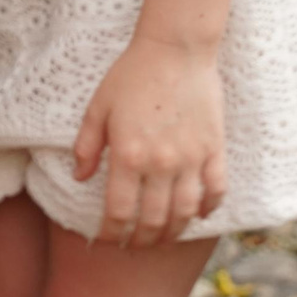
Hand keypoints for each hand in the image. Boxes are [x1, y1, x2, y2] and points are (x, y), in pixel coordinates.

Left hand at [72, 34, 227, 248]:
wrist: (176, 50)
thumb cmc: (132, 74)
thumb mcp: (98, 106)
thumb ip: (86, 145)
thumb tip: (79, 178)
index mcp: (128, 155)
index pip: (119, 212)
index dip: (110, 234)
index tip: (105, 241)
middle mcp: (161, 163)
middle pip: (153, 220)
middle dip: (140, 240)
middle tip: (132, 246)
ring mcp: (192, 159)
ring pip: (184, 213)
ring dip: (172, 233)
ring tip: (161, 239)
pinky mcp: (214, 150)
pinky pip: (216, 191)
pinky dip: (207, 209)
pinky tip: (197, 216)